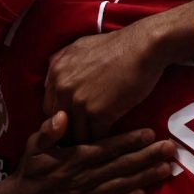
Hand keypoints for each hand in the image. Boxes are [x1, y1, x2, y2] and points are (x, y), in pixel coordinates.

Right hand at [4, 111, 175, 193]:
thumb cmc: (31, 170)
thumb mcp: (34, 146)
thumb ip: (49, 131)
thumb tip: (63, 115)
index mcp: (75, 158)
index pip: (108, 147)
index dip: (130, 140)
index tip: (150, 133)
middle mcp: (84, 177)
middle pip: (121, 165)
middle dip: (147, 157)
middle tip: (170, 148)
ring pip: (120, 185)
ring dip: (144, 177)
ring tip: (165, 169)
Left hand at [44, 19, 178, 142]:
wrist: (144, 47)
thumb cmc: (119, 45)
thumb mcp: (82, 46)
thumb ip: (62, 62)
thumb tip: (54, 76)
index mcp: (56, 72)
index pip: (49, 108)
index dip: (63, 118)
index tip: (75, 123)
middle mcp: (63, 88)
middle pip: (59, 125)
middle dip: (71, 133)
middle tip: (85, 140)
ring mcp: (79, 101)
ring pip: (76, 135)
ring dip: (88, 142)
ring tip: (98, 147)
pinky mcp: (98, 113)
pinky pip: (96, 137)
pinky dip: (105, 142)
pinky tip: (113, 141)